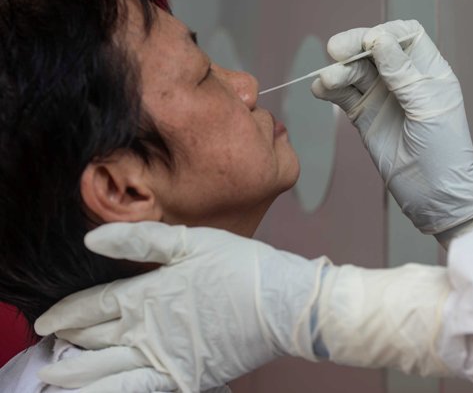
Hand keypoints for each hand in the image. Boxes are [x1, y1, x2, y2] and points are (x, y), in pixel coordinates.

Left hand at [34, 222, 326, 391]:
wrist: (282, 305)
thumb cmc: (242, 268)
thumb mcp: (193, 241)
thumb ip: (140, 239)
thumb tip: (93, 239)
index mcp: (148, 294)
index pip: (93, 305)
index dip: (66, 312)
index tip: (46, 319)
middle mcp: (147, 331)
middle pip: (95, 339)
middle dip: (68, 339)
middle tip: (48, 342)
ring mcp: (164, 359)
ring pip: (107, 372)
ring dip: (76, 376)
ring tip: (52, 379)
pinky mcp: (184, 379)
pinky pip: (138, 391)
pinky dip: (114, 392)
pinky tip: (103, 392)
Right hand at [311, 20, 472, 233]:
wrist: (436, 194)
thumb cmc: (446, 151)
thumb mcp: (428, 107)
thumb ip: (403, 73)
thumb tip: (379, 39)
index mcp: (428, 71)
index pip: (405, 35)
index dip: (386, 33)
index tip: (370, 42)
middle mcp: (404, 79)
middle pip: (374, 49)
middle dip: (354, 46)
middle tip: (335, 50)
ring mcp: (383, 97)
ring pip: (356, 71)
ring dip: (339, 71)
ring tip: (327, 79)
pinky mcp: (365, 115)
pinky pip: (344, 94)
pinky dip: (330, 89)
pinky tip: (321, 89)